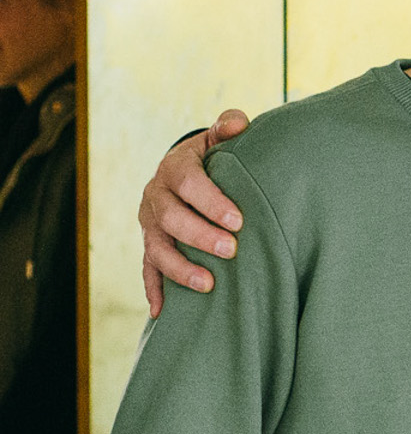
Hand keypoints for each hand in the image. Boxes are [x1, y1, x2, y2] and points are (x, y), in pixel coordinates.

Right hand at [140, 111, 250, 313]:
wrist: (184, 171)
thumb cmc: (213, 156)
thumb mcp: (219, 138)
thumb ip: (229, 127)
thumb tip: (240, 121)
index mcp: (174, 167)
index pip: (188, 183)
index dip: (211, 201)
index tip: (238, 220)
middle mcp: (155, 196)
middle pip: (171, 219)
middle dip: (200, 236)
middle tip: (231, 250)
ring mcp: (149, 224)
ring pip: (156, 248)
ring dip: (179, 268)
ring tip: (208, 285)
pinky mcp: (150, 245)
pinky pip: (147, 269)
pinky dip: (153, 289)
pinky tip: (161, 312)